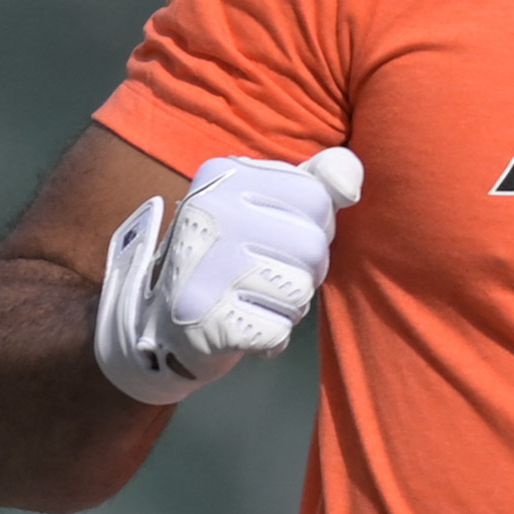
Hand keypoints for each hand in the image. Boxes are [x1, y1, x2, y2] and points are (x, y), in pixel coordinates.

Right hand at [91, 148, 364, 406]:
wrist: (162, 325)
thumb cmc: (230, 260)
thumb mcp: (266, 205)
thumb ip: (315, 183)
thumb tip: (350, 182)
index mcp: (224, 175)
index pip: (316, 199)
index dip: (313, 228)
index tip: (276, 240)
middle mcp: (210, 212)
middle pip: (313, 246)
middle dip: (303, 272)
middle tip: (263, 278)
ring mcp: (206, 266)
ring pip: (300, 291)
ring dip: (286, 307)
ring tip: (250, 300)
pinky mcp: (209, 319)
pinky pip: (279, 332)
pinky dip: (268, 339)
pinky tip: (240, 327)